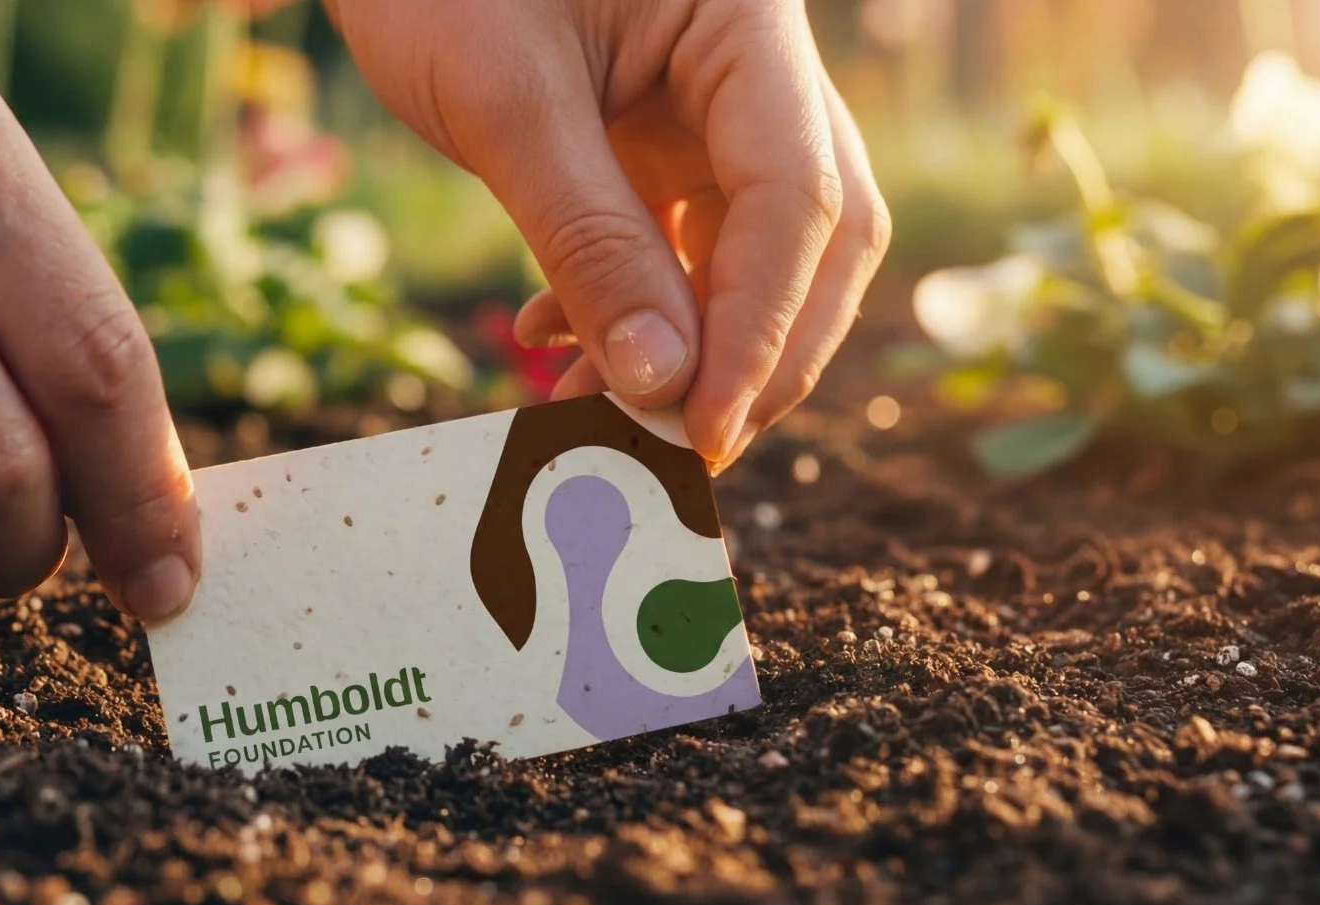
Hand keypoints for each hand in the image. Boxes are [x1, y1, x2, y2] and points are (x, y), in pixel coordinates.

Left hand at [324, 0, 889, 469]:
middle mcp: (759, 71)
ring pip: (751, 255)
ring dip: (689, 349)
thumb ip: (590, 239)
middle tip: (679, 447)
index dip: (761, 326)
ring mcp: (716, 111)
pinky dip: (638, 311)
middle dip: (755, 353)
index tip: (703, 426)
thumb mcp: (505, 103)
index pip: (800, 195)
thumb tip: (660, 386)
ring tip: (597, 415)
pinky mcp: (663, 145)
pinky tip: (562, 341)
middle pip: (814, 236)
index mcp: (750, 24)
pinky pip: (683, 248)